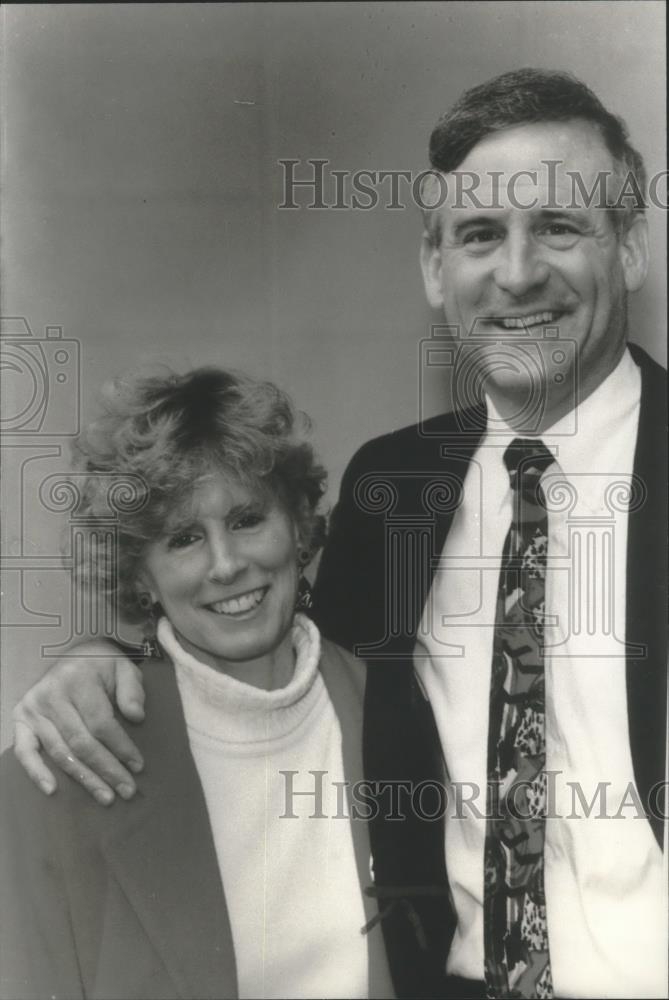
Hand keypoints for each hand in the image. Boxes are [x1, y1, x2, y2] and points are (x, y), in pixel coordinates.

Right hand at [12, 642, 145, 804]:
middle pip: (81, 742)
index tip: (138, 766)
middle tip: (127, 790)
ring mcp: (33, 708)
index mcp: (78, 678)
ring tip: (106, 796)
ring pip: (60, 752)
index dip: (121, 747)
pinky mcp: (21, 719)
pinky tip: (52, 790)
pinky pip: (24, 751)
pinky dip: (36, 772)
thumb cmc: (102, 667)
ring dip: (84, 778)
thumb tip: (137, 717)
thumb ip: (132, 690)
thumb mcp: (124, 667)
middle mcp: (51, 694)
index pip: (101, 723)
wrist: (74, 656)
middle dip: (107, 769)